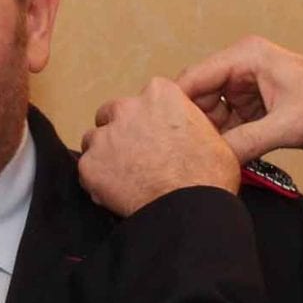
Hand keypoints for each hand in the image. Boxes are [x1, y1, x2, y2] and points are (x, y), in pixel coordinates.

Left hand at [79, 78, 241, 216]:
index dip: (147, 120)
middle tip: (137, 156)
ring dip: (106, 155)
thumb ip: (192, 124)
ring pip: (95, 141)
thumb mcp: (215, 137)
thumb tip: (192, 132)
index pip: (143, 100)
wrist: (188, 208)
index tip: (153, 136)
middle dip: (121, 132)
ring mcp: (104, 136)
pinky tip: (119, 193)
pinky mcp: (89, 164)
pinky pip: (87, 170)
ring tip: (127, 177)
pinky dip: (98, 181)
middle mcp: (127, 108)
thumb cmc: (207, 176)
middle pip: (112, 114)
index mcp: (160, 94)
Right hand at [173, 37, 302, 171]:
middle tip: (182, 156)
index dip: (176, 107)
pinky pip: (228, 129)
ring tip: (199, 163)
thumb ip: (246, 142)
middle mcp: (242, 71)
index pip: (194, 78)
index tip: (160, 134)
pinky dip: (225, 145)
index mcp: (246, 57)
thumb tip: (212, 163)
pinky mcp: (256, 112)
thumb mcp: (288, 125)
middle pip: (198, 99)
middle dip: (191, 127)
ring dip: (209, 139)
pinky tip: (220, 163)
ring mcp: (248, 92)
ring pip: (211, 118)